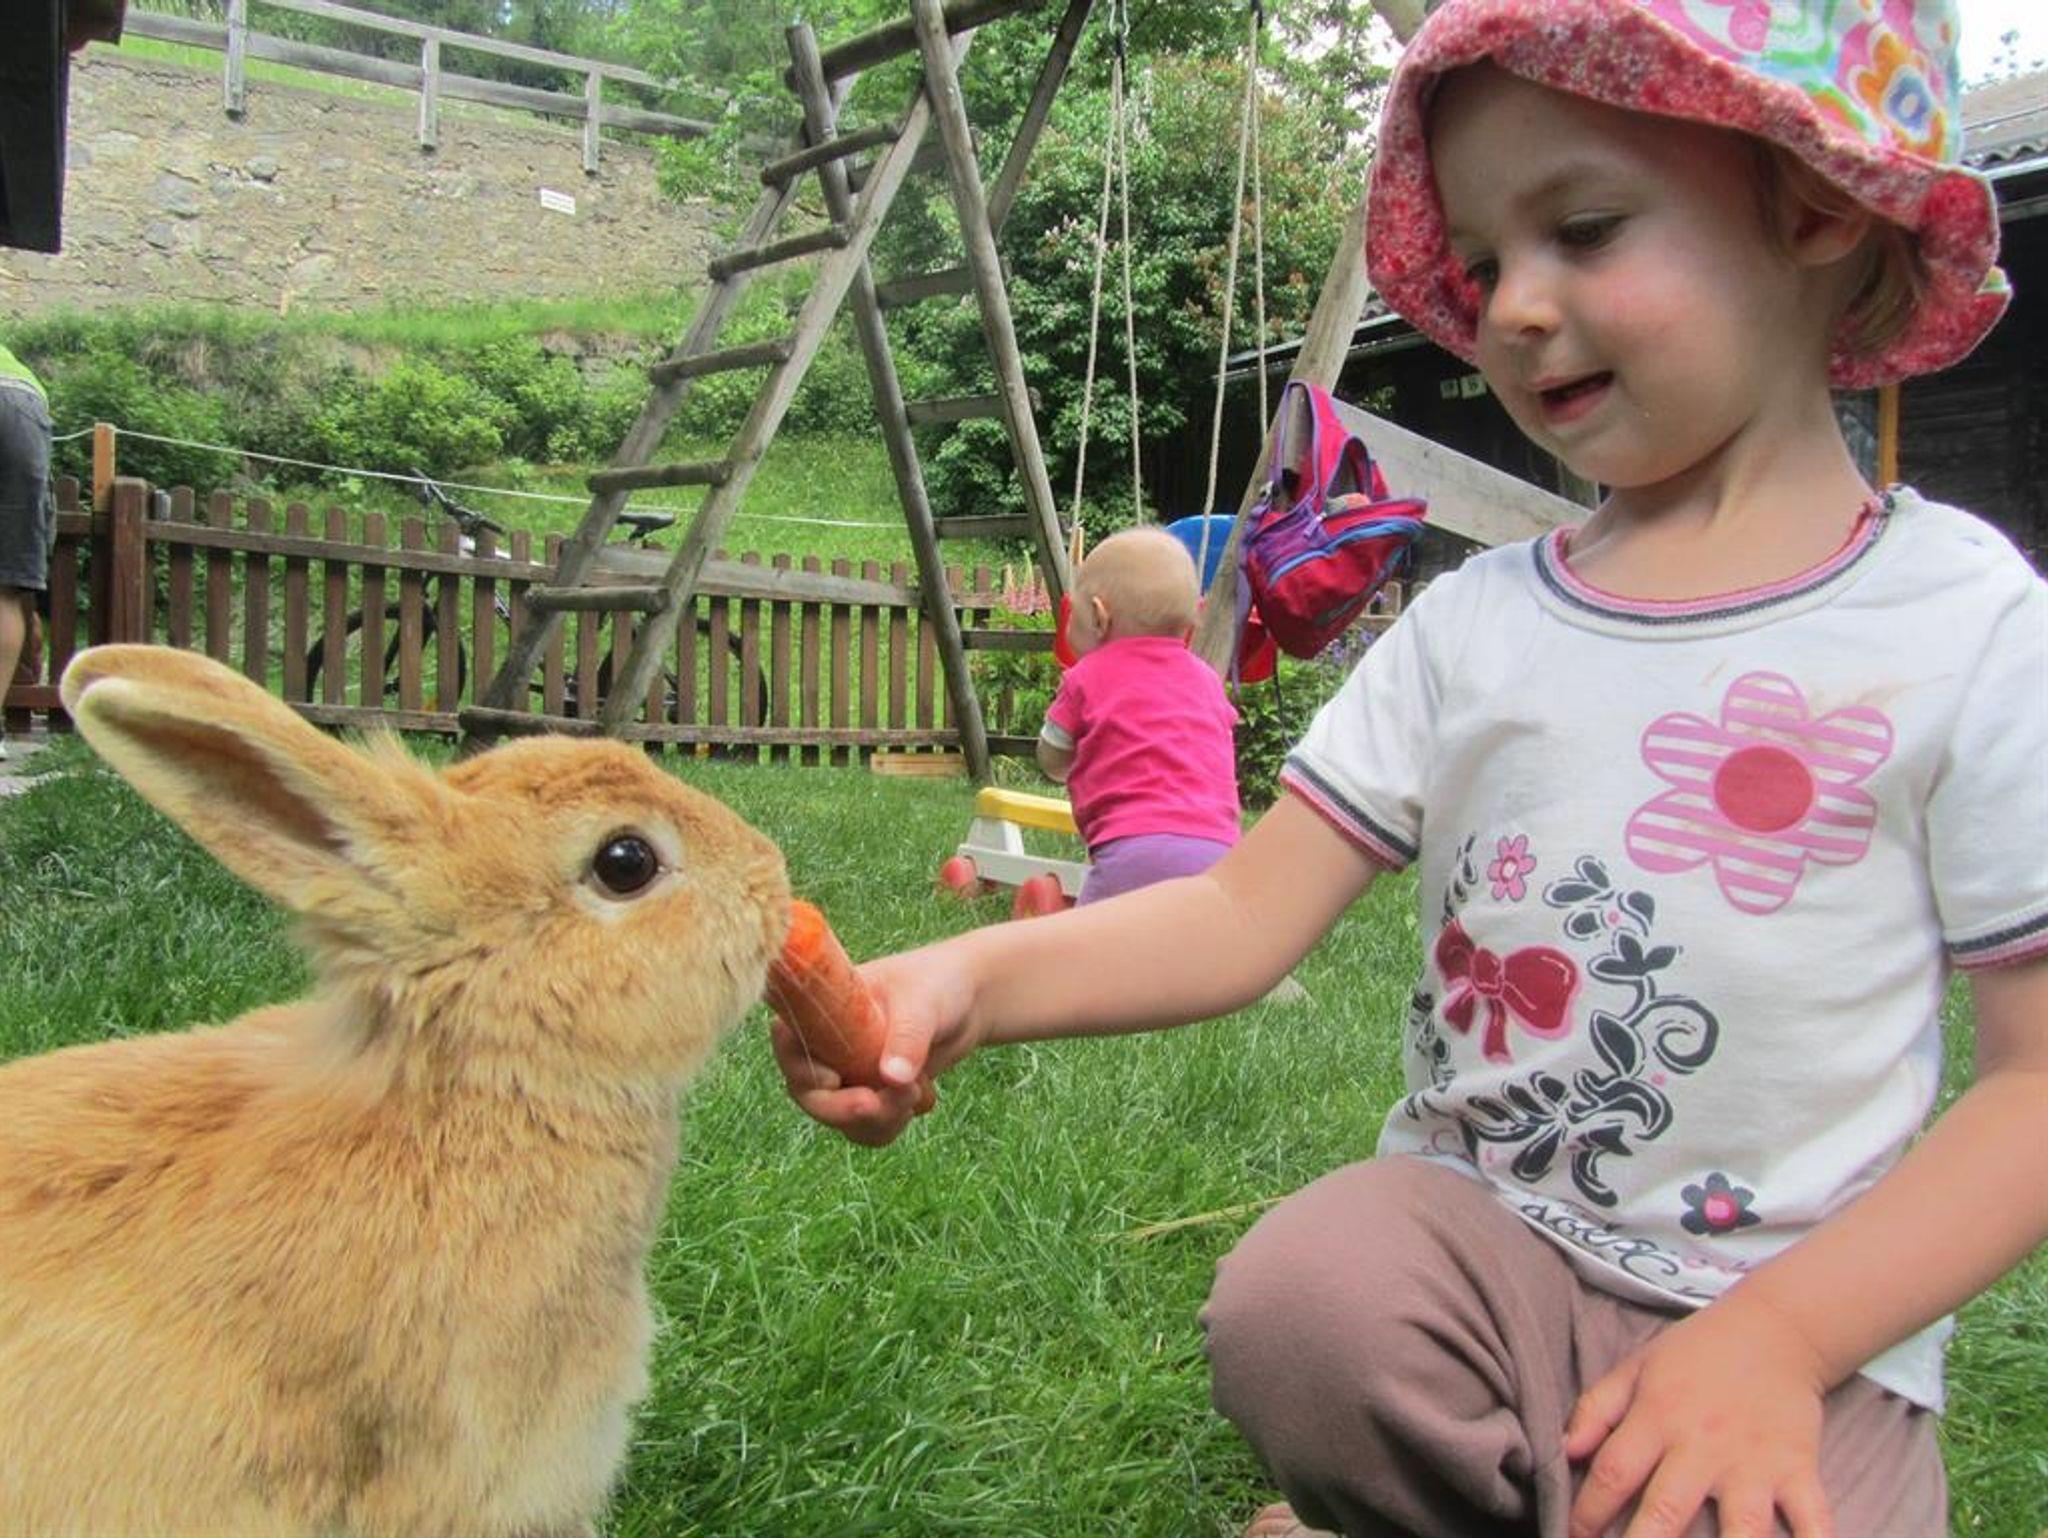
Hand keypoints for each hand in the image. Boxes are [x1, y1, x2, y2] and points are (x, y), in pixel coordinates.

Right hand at [770, 946, 983, 1147]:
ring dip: (877, 1119)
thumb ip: (907, 1038)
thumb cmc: (938, 983)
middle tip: (876, 1104)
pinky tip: (919, 1097)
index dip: (801, 1069)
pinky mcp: (869, 1095)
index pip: (788, 1042)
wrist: (969, 1001)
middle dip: (842, 1109)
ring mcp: (846, 1072)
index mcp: (823, 1008)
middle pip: (807, 1093)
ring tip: (916, 1091)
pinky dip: (891, 1123)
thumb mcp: (923, 1003)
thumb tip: (891, 1078)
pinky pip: (866, 1128)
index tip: (834, 1078)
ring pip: (839, 1119)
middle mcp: (826, 1044)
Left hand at [1565, 1292, 1833, 1537]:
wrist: (1775, 1329)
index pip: (1612, 1474)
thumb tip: (1564, 1451)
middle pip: (1667, 1511)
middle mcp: (1703, 1445)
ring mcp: (1754, 1463)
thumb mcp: (1636, 1368)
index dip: (1587, 1513)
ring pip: (1741, 1527)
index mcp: (1657, 1417)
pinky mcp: (1799, 1470)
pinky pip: (1812, 1519)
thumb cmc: (1696, 1352)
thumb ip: (1596, 1409)